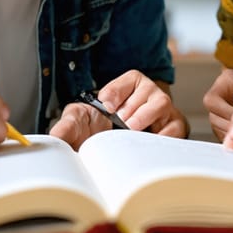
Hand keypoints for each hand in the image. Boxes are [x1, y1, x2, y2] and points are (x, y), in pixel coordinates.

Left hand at [50, 70, 188, 149]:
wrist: (116, 153)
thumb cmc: (100, 132)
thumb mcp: (80, 123)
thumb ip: (67, 125)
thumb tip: (56, 135)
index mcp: (130, 86)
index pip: (131, 78)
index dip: (118, 91)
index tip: (107, 106)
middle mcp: (149, 95)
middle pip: (148, 90)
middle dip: (131, 107)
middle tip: (120, 122)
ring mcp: (164, 112)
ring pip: (163, 104)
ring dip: (145, 117)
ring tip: (132, 129)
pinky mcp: (174, 129)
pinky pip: (176, 127)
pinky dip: (164, 134)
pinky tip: (149, 142)